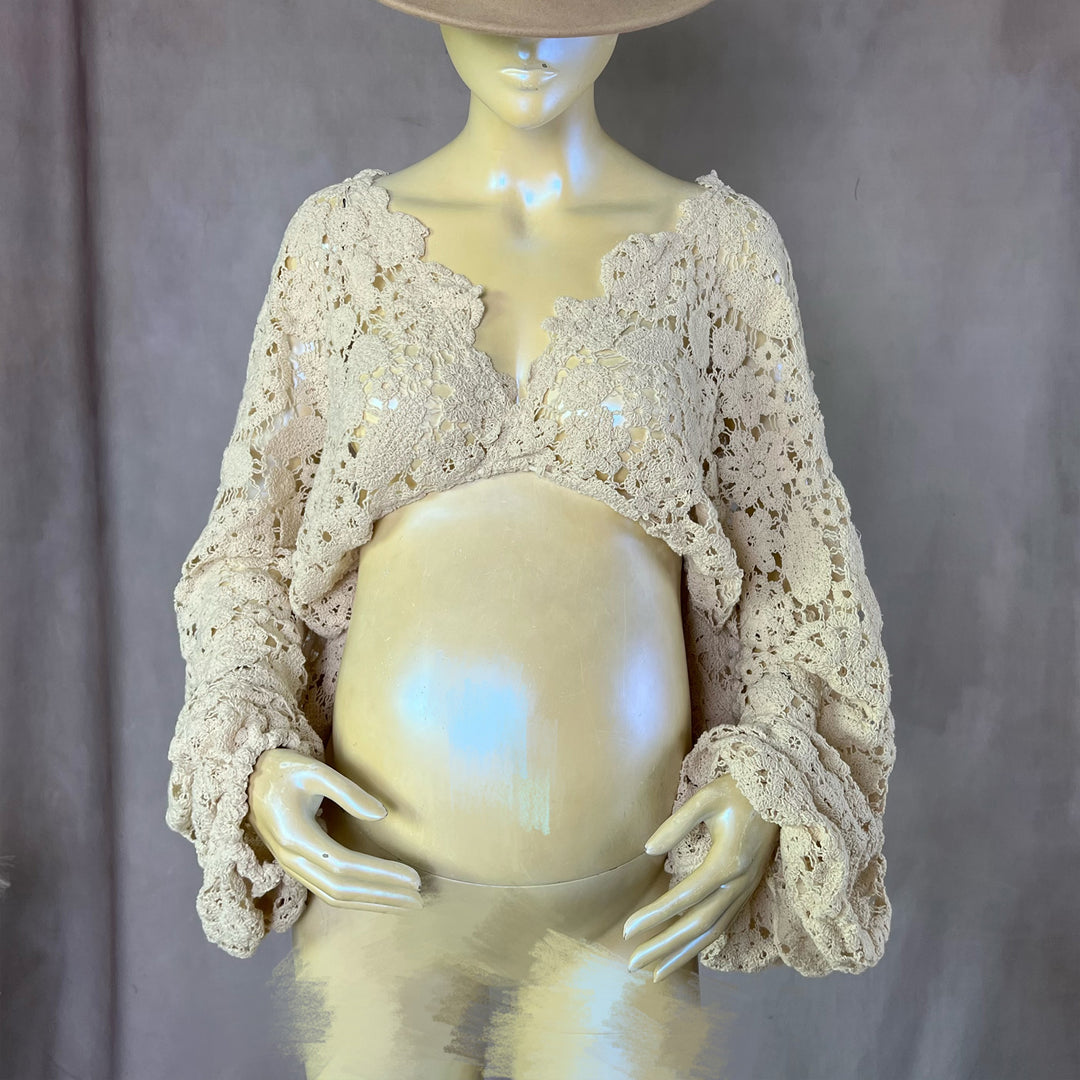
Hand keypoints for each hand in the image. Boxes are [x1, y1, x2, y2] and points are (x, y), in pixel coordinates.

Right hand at [246, 748, 422, 911]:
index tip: (413, 877)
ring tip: (406, 902)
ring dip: (372, 902)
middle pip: (342, 890)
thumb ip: (348, 791)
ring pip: (334, 897)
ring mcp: (292, 867)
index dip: (381, 875)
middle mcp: (292, 859)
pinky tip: (380, 896)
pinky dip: (357, 898)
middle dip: (382, 896)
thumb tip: (382, 814)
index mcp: (296, 836)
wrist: (248, 778)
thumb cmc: (283, 769)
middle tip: (419, 899)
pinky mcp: (297, 867)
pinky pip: (328, 891)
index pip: (346, 866)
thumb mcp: (314, 770)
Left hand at [622, 774, 779, 981]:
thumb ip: (676, 824)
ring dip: (682, 953)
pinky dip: (702, 943)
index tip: (627, 929)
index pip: (682, 898)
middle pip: (696, 926)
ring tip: (655, 973)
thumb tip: (648, 850)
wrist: (781, 792)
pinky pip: (723, 925)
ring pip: (712, 932)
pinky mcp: (747, 891)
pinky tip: (685, 953)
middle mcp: (737, 885)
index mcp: (726, 863)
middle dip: (663, 947)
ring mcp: (745, 891)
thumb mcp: (706, 798)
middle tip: (632, 964)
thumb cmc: (739, 790)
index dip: (654, 916)